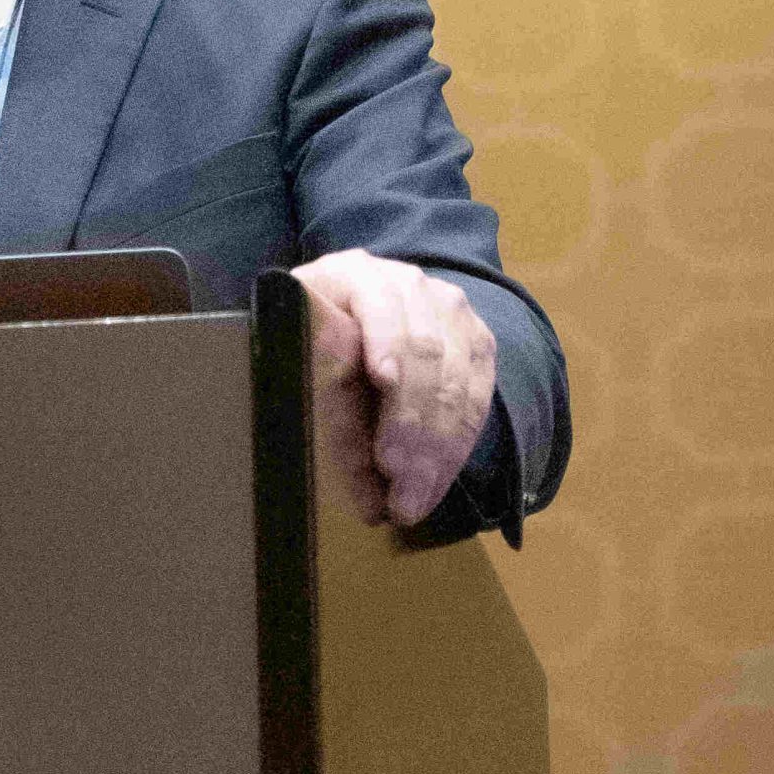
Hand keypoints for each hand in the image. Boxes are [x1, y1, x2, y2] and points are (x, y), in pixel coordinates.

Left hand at [292, 249, 495, 528]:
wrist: (346, 326)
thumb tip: (323, 431)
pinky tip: (436, 480)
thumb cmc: (307, 348)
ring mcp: (449, 310)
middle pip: (424, 350)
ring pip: (455, 379)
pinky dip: (457, 445)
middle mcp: (407, 283)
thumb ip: (312, 386)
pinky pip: (478, 395)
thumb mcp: (295, 357)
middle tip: (394, 479)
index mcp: (352, 275)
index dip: (385, 340)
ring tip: (411, 499)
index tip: (382, 380)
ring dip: (436, 448)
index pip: (378, 304)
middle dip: (412, 422)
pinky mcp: (476, 341)